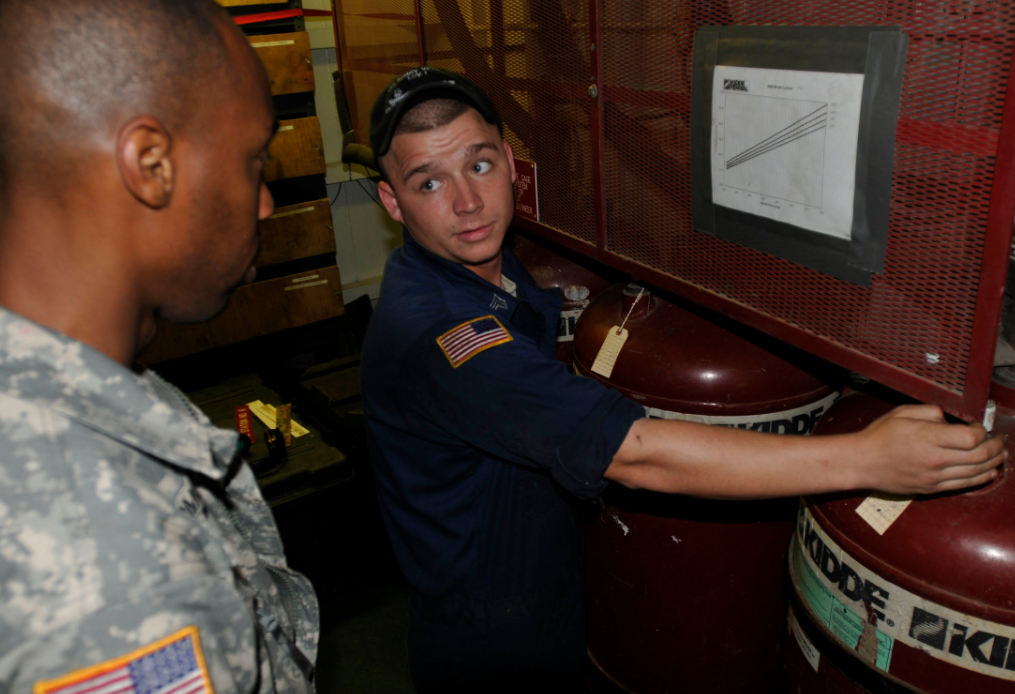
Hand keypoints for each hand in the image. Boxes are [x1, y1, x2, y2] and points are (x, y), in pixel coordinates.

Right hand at [854, 405, 1006, 494]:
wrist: (861, 462)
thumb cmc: (879, 436)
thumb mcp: (902, 412)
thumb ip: (931, 412)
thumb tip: (951, 420)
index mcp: (928, 438)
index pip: (970, 437)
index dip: (981, 430)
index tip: (978, 425)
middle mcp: (934, 460)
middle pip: (979, 456)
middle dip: (995, 446)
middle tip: (999, 439)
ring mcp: (934, 477)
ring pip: (976, 472)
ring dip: (993, 462)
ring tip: (1000, 454)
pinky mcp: (931, 488)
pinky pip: (963, 485)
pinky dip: (981, 478)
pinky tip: (989, 472)